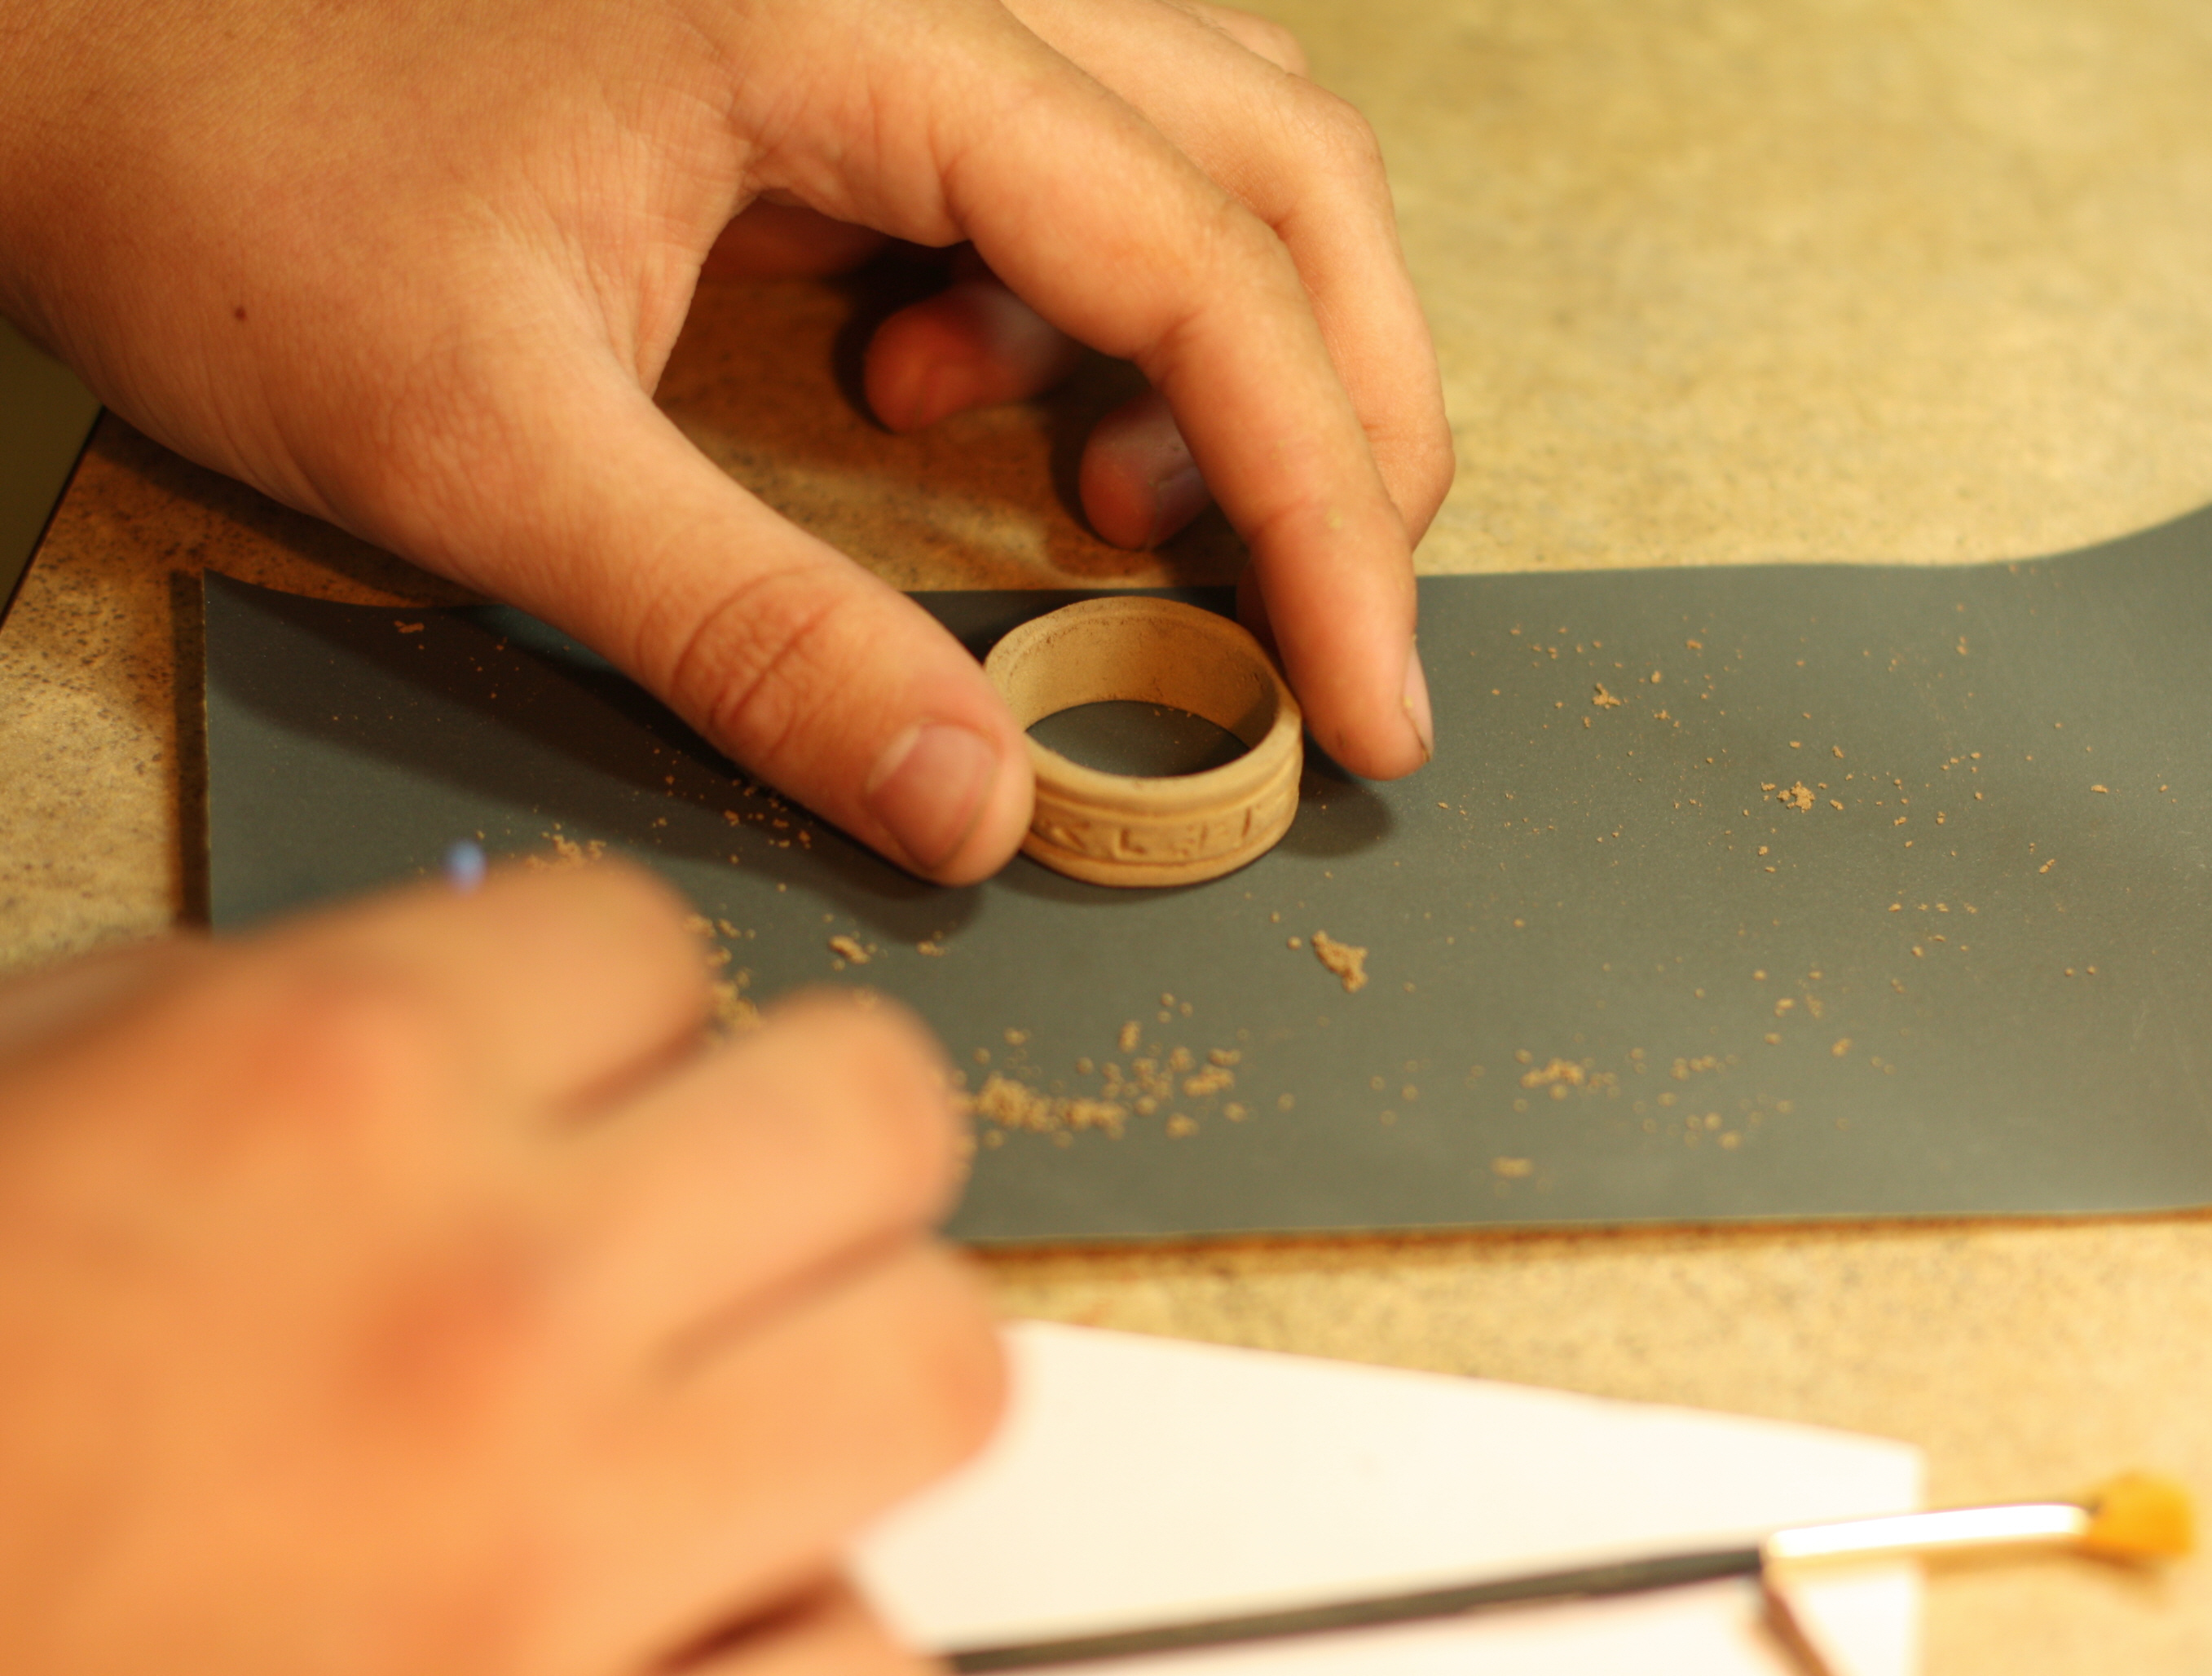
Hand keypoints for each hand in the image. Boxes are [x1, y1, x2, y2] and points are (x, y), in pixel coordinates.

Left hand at [0, 0, 1451, 883]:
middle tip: (1333, 623)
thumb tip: (975, 802)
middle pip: (1279, 166)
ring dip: (1234, 355)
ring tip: (1106, 508)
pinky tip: (947, 393)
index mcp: (847, 16)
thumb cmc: (228, 177)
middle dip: (1345, 416)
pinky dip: (1093, 312)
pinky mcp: (850, 51)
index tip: (1365, 691)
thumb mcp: (487, 446)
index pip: (1198, 259)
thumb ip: (753, 629)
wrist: (71, 40)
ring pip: (1209, 148)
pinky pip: (1078, 163)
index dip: (1322, 499)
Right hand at [0, 866, 999, 1673]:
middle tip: (729, 1217)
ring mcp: (568, 1541)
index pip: (641, 936)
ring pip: (943, 1360)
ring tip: (751, 1417)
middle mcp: (483, 1292)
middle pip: (874, 1111)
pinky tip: (709, 1622)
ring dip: (857, 1376)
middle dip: (807, 1148)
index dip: (608, 1007)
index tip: (582, 1074)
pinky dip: (810, 1633)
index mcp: (312, 1092)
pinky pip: (867, 1650)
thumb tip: (401, 1000)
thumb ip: (199, 1033)